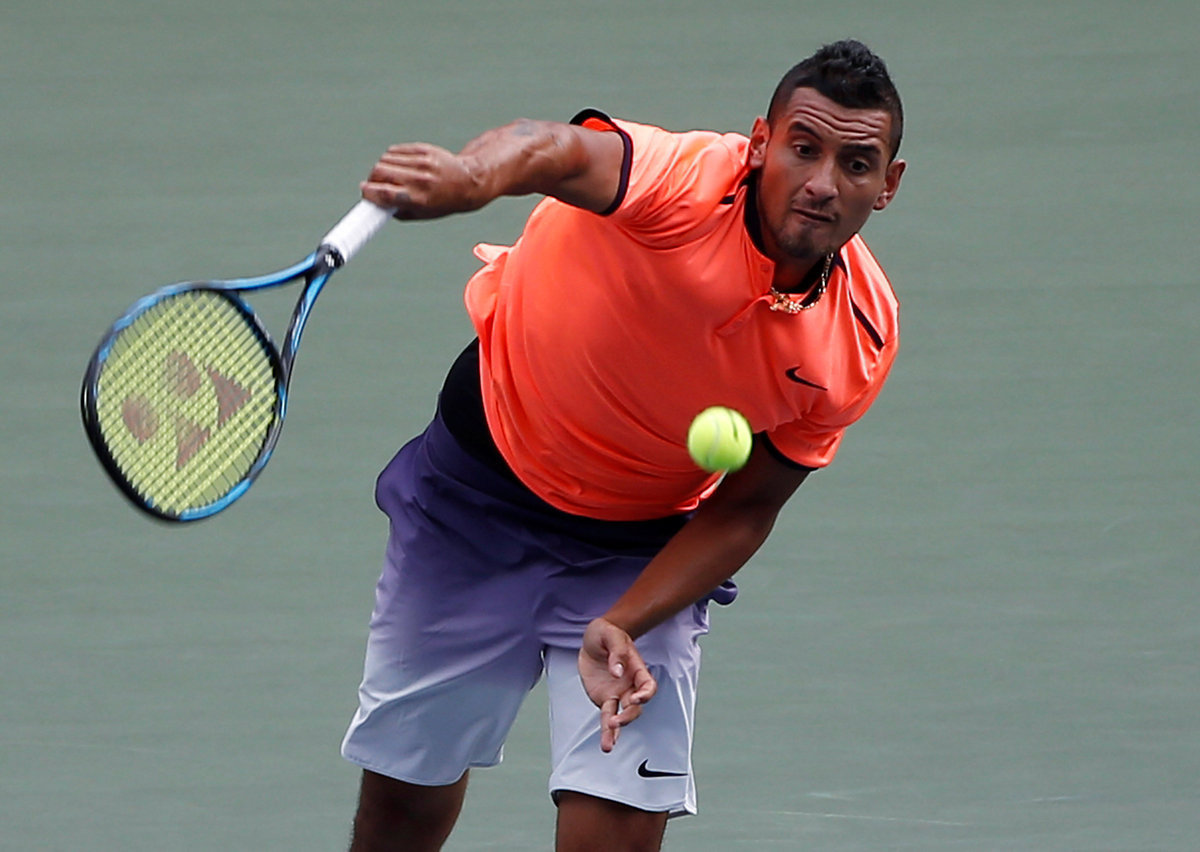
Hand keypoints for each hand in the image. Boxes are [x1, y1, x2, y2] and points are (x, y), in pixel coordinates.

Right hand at [360, 143, 483, 218]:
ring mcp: (422, 162)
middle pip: (379, 172)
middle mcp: (420, 179)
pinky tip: (399, 166)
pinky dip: (391, 158)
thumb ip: (398, 211)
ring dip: (382, 168)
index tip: (365, 193)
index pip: (384, 193)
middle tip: (375, 185)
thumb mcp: (423, 214)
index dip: (369, 193)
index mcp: (419, 199)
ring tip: (391, 176)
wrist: (468, 181)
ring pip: (385, 159)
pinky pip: (395, 151)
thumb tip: (375, 205)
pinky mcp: (422, 149)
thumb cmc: (444, 201)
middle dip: (372, 180)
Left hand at [578, 618, 656, 751]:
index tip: (636, 699)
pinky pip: (606, 717)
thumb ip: (616, 653)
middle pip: (636, 706)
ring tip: (608, 744)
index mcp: (637, 669)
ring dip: (616, 731)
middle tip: (616, 721)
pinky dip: (606, 731)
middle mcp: (630, 685)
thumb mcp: (610, 636)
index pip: (648, 686)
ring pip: (621, 716)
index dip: (645, 694)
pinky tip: (606, 744)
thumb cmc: (607, 634)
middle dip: (628, 716)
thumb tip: (617, 672)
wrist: (595, 639)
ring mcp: (618, 694)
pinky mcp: (604, 699)